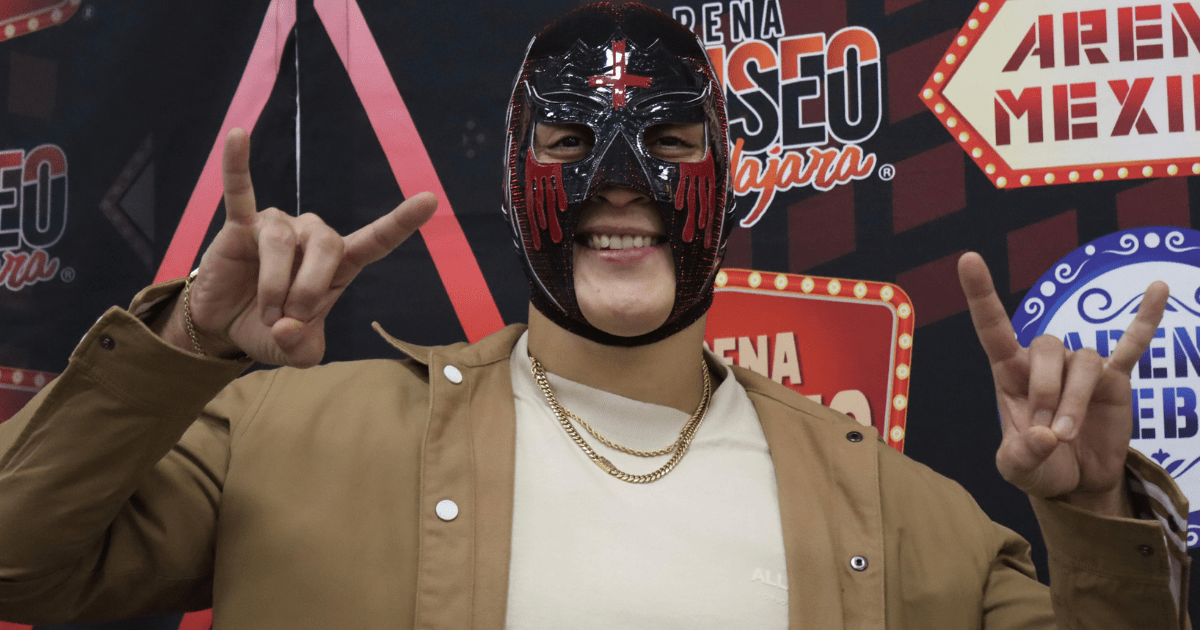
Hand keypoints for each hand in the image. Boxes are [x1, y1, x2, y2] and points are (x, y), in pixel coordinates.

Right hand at [159, 128, 436, 366]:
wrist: (225, 328)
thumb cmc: (270, 332)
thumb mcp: (295, 352)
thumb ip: (301, 348)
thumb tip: (286, 329)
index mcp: (339, 265)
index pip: (376, 240)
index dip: (401, 221)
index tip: (430, 199)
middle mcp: (314, 237)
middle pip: (329, 246)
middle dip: (308, 290)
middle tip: (288, 321)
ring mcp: (279, 227)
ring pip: (283, 245)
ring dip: (274, 287)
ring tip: (266, 313)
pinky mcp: (240, 226)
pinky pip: (240, 192)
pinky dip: (238, 167)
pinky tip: (238, 136)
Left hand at [958, 252, 1168, 516]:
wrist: (1077, 482)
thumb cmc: (1039, 465)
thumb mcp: (1017, 469)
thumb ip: (1021, 456)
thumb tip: (1046, 437)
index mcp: (1010, 373)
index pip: (993, 327)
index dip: (981, 294)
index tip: (968, 258)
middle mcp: (1044, 362)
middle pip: (1048, 348)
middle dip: (1047, 392)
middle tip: (1050, 432)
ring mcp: (1081, 368)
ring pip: (1084, 361)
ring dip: (1076, 398)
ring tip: (1069, 434)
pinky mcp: (1115, 379)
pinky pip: (1132, 345)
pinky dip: (1144, 320)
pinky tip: (1158, 289)